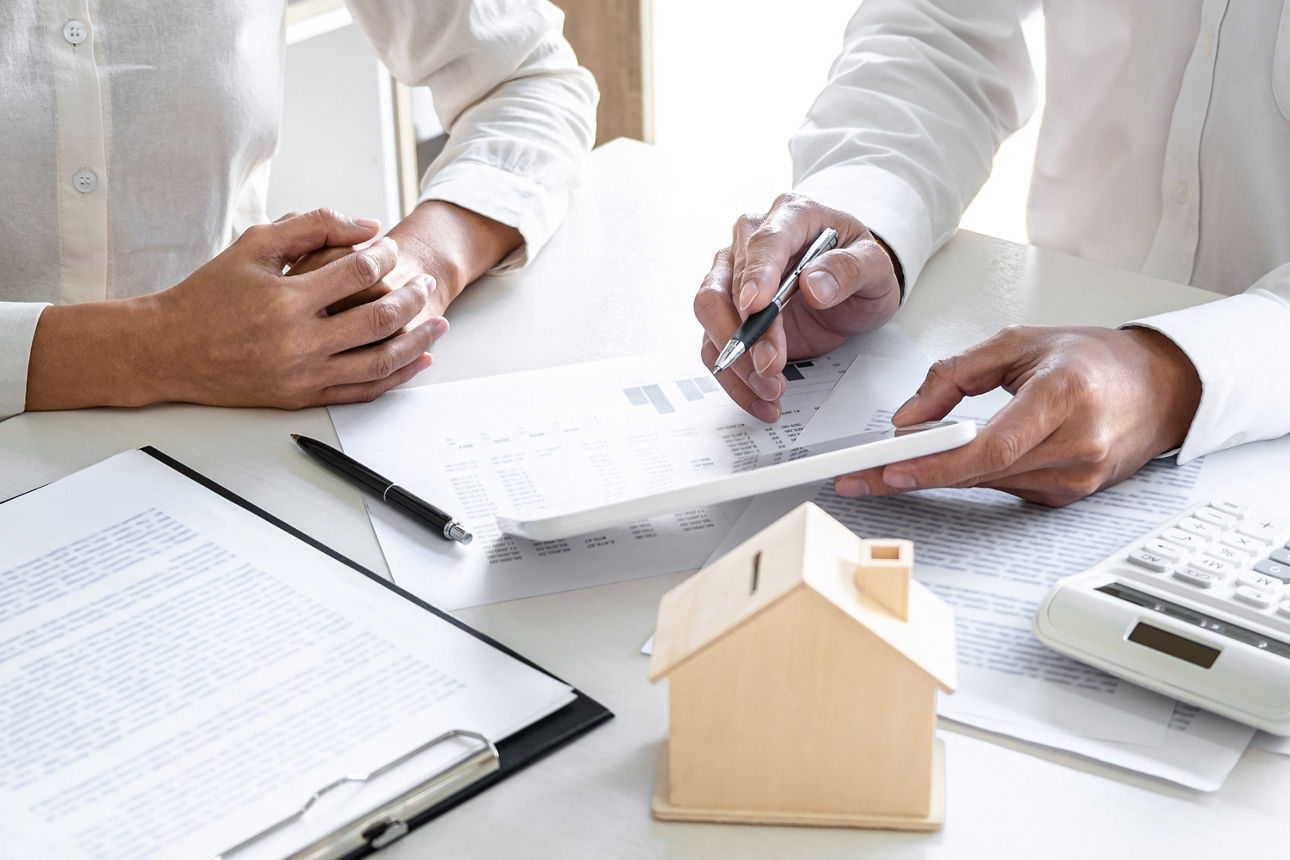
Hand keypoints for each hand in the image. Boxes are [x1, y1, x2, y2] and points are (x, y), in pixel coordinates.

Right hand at [110, 209, 436, 407]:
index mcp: (286, 299)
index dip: (385, 256)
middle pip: (379, 318)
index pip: (359, 273)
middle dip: (412, 297)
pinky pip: (363, 391)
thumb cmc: (210, 294)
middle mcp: (298, 340)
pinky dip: (397, 376)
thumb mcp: (255, 245)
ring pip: (380, 361)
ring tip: (438, 324)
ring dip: (418, 341)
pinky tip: (417, 361)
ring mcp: (303, 374)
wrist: (169, 350)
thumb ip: (312, 226)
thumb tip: (367, 225)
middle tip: (426, 284)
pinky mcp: (302, 397)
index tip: (392, 248)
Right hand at [694, 193, 901, 422]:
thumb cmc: (859, 266)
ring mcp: (734, 275)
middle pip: (724, 285)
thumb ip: (851, 269)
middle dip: (746, 333)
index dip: (757, 275)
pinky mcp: (729, 311)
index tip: (756, 307)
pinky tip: (760, 397)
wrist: (853, 287)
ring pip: (710, 315)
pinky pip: (715, 344)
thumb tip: (814, 284)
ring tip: (771, 387)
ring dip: (736, 358)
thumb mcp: (875, 266)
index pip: (764, 242)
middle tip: (771, 365)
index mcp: (790, 216)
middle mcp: (751, 241)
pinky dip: (734, 376)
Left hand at [833, 325, 1202, 505]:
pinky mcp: (1069, 497)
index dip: (936, 463)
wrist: (1159, 389)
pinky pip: (1003, 489)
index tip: (890, 467)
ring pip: (986, 484)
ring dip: (936, 477)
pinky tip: (951, 463)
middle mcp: (1077, 444)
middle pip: (979, 472)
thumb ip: (954, 375)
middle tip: (858, 476)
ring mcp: (1077, 478)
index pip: (991, 445)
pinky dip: (971, 476)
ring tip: (889, 466)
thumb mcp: (1018, 343)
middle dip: (913, 474)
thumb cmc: (1093, 360)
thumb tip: (907, 419)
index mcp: (1066, 395)